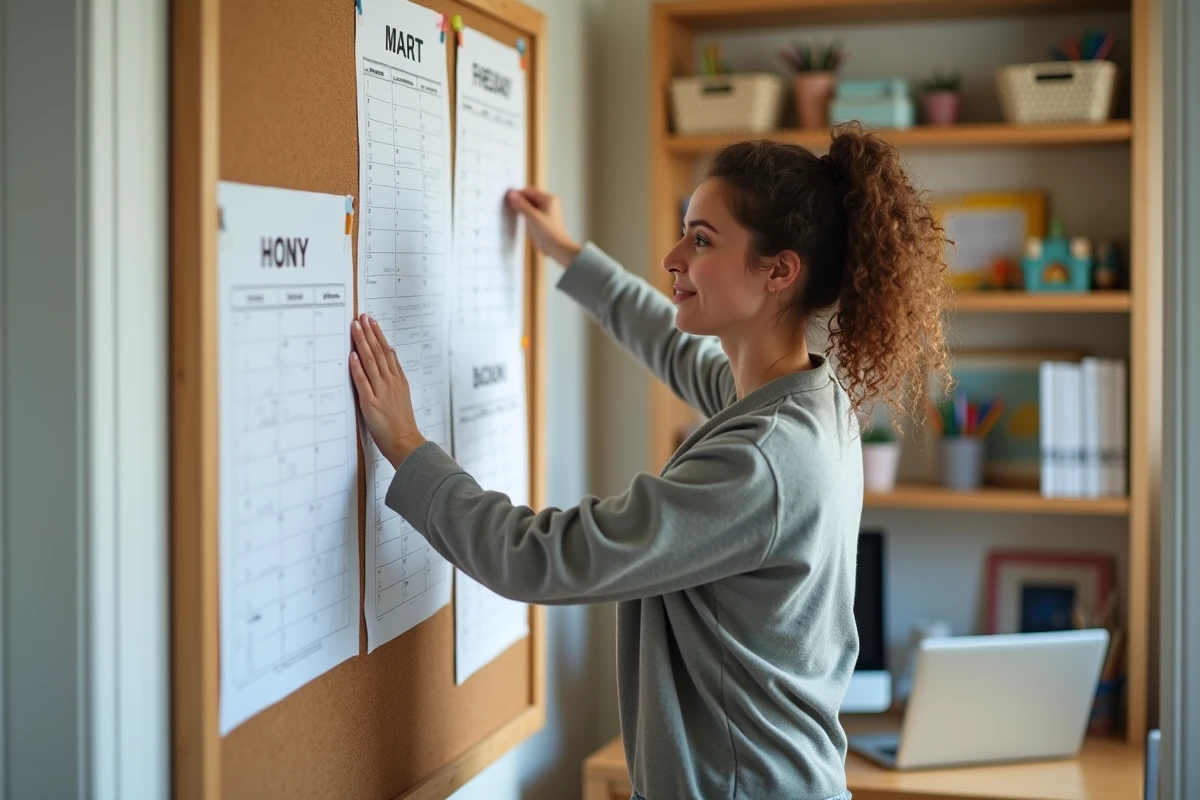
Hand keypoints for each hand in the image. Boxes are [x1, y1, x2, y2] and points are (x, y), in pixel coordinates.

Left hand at [349, 313, 426, 467]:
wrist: (405, 441)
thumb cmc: (402, 421)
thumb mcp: (404, 392)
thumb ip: (397, 373)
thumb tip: (392, 354)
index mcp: (398, 379)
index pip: (387, 352)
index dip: (379, 335)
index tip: (372, 321)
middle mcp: (390, 382)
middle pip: (379, 352)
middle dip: (370, 332)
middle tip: (363, 317)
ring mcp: (381, 391)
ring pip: (371, 362)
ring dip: (362, 343)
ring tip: (356, 328)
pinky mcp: (370, 403)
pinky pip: (363, 382)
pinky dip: (357, 368)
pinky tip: (352, 355)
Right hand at [506, 187, 580, 265]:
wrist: (557, 248)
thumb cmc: (549, 232)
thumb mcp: (533, 217)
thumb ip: (521, 204)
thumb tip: (511, 193)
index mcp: (549, 199)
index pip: (529, 191)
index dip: (518, 194)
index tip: (507, 198)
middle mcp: (549, 203)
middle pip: (530, 197)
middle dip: (519, 201)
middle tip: (508, 204)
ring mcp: (546, 211)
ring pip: (530, 205)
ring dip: (521, 207)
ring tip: (512, 211)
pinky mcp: (542, 219)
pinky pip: (531, 212)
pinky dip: (524, 213)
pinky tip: (518, 216)